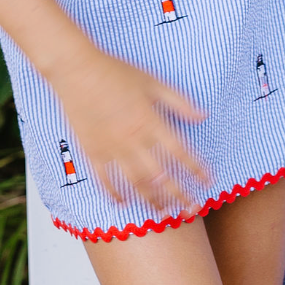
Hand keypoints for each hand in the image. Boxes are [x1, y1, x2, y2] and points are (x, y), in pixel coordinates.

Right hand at [53, 47, 209, 211]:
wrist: (77, 70)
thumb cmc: (115, 71)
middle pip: (161, 175)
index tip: (208, 181)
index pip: (180, 152)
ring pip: (136, 182)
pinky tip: (123, 203)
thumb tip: (202, 116)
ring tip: (164, 214)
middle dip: (179, 195)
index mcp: (150, 121)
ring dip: (152, 200)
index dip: (196, 169)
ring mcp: (111, 148)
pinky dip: (114, 193)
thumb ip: (178, 101)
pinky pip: (105, 179)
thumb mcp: (153, 81)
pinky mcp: (92, 151)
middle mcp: (133, 139)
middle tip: (191, 210)